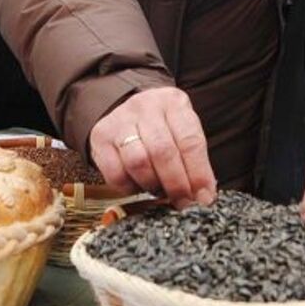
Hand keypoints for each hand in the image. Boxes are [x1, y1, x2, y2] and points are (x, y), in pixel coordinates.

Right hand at [89, 86, 216, 209]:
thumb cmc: (162, 126)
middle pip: (163, 152)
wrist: (126, 111)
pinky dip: (130, 187)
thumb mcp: (182, 130)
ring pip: (138, 162)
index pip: (190, 141)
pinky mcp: (100, 137)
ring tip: (161, 192)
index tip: (204, 197)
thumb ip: (193, 159)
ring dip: (153, 185)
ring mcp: (120, 120)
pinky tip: (139, 186)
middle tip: (183, 202)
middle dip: (176, 184)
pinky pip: (115, 173)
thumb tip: (204, 196)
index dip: (198, 173)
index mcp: (173, 102)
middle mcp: (146, 106)